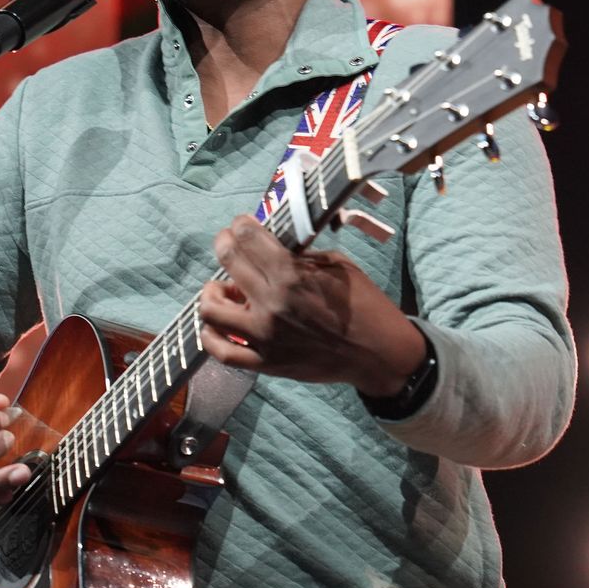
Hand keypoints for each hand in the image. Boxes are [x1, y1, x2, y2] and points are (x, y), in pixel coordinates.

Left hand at [197, 216, 423, 395]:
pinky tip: (215, 324)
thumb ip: (300, 256)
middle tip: (229, 244)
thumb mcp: (338, 266)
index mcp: (292, 276)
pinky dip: (210, 336)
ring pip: (210, 309)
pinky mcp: (265, 363)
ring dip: (211, 292)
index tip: (241, 224)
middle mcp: (272, 304)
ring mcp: (265, 336)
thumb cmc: (363, 305)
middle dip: (225, 244)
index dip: (240, 224)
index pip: (247, 237)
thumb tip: (271, 244)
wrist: (378, 354)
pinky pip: (222, 352)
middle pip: (227, 261)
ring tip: (222, 289)